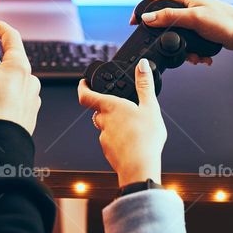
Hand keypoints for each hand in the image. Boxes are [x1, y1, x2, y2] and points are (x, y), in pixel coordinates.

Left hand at [79, 58, 165, 185]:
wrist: (139, 168)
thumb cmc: (144, 138)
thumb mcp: (150, 107)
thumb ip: (144, 85)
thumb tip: (142, 64)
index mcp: (110, 107)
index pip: (86, 95)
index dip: (82, 87)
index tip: (84, 82)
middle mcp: (103, 121)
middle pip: (98, 111)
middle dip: (106, 107)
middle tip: (121, 105)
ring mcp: (104, 138)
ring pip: (105, 126)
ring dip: (114, 124)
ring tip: (132, 126)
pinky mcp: (109, 151)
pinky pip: (111, 141)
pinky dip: (119, 139)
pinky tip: (132, 142)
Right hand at [133, 0, 232, 64]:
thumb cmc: (226, 21)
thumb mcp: (194, 18)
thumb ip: (169, 17)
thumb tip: (147, 18)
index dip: (142, 11)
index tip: (134, 24)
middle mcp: (188, 4)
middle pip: (164, 19)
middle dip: (166, 37)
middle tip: (169, 49)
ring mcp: (194, 17)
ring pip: (176, 34)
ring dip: (182, 49)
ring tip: (193, 56)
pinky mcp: (200, 29)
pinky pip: (188, 41)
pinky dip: (192, 51)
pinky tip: (201, 57)